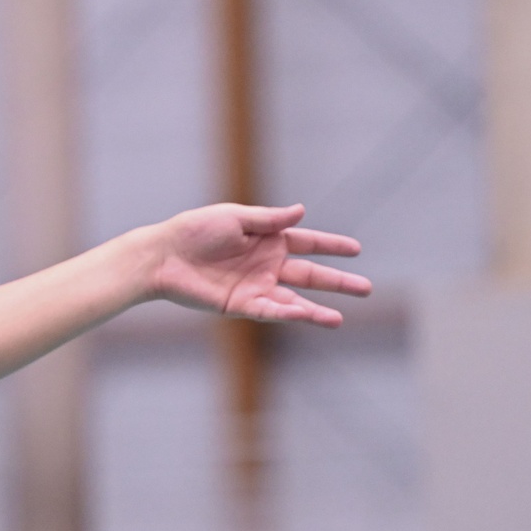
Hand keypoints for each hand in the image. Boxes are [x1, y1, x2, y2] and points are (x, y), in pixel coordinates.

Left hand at [149, 203, 370, 326]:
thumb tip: (302, 211)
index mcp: (267, 239)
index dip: (331, 246)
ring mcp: (255, 286)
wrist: (163, 255)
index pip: (307, 242)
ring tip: (341, 319)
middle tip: (367, 288)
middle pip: (309, 274)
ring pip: (294, 300)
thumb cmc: (195, 230)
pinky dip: (287, 313)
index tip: (356, 250)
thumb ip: (268, 219)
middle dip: (338, 282)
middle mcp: (266, 264)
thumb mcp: (234, 217)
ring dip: (316, 310)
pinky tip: (306, 315)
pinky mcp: (240, 305)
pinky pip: (269, 311)